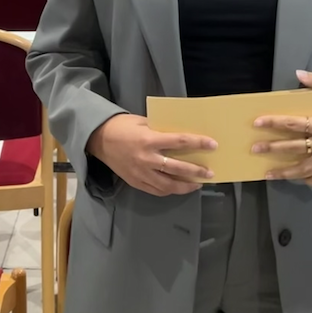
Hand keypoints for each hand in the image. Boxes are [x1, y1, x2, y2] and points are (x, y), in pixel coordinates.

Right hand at [87, 113, 217, 196]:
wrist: (98, 139)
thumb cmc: (123, 126)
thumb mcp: (144, 122)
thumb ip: (161, 131)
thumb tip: (181, 137)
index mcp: (150, 140)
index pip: (180, 142)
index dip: (199, 143)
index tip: (213, 145)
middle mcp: (147, 159)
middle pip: (178, 168)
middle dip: (197, 171)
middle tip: (210, 173)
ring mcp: (141, 173)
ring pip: (168, 185)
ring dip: (185, 186)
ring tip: (197, 184)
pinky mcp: (135, 182)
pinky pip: (156, 190)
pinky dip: (169, 190)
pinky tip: (178, 187)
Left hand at [251, 71, 311, 186]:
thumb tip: (297, 72)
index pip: (293, 124)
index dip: (274, 123)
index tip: (257, 123)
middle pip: (294, 148)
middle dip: (272, 148)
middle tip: (254, 149)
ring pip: (304, 169)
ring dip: (285, 172)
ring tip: (267, 173)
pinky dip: (307, 180)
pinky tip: (296, 178)